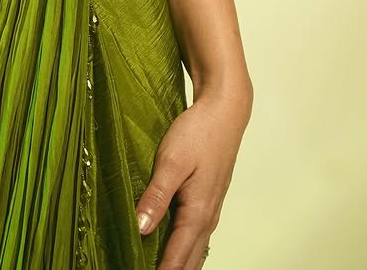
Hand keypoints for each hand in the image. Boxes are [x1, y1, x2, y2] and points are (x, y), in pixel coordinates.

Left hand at [136, 87, 251, 268]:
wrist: (225, 112)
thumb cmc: (199, 132)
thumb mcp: (172, 160)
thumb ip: (156, 195)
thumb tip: (141, 228)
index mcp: (198, 213)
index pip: (176, 259)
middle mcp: (207, 219)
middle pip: (188, 263)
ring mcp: (210, 211)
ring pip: (193, 251)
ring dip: (176, 263)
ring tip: (153, 266)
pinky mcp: (208, 201)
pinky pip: (195, 236)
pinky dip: (182, 249)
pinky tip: (167, 246)